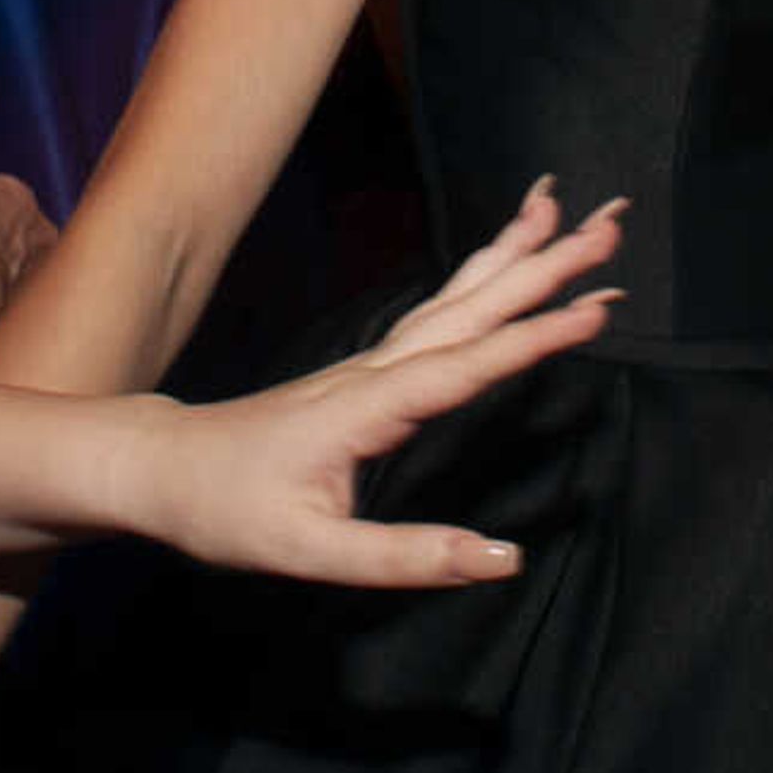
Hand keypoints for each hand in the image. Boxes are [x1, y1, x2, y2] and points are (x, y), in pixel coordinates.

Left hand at [133, 179, 623, 585]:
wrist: (161, 466)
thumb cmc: (228, 512)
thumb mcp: (312, 553)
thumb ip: (408, 558)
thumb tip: (504, 560)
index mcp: (366, 408)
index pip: (465, 368)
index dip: (532, 340)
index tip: (596, 310)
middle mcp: (375, 370)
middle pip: (472, 309)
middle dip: (543, 266)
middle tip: (611, 225)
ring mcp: (371, 362)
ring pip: (456, 299)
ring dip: (516, 255)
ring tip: (568, 212)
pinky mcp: (369, 369)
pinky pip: (438, 310)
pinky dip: (479, 276)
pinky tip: (505, 259)